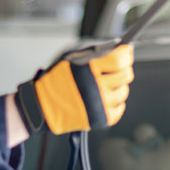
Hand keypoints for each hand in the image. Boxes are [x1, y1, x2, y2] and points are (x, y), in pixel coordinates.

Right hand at [15, 44, 133, 134]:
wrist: (43, 105)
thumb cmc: (57, 80)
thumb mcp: (72, 59)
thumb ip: (95, 54)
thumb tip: (119, 50)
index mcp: (88, 69)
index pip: (119, 60)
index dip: (126, 54)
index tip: (126, 52)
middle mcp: (96, 87)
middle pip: (125, 75)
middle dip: (123, 70)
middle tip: (117, 69)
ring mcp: (99, 105)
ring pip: (123, 92)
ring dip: (118, 86)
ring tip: (106, 85)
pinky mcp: (100, 119)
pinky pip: (119, 109)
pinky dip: (115, 103)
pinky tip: (106, 98)